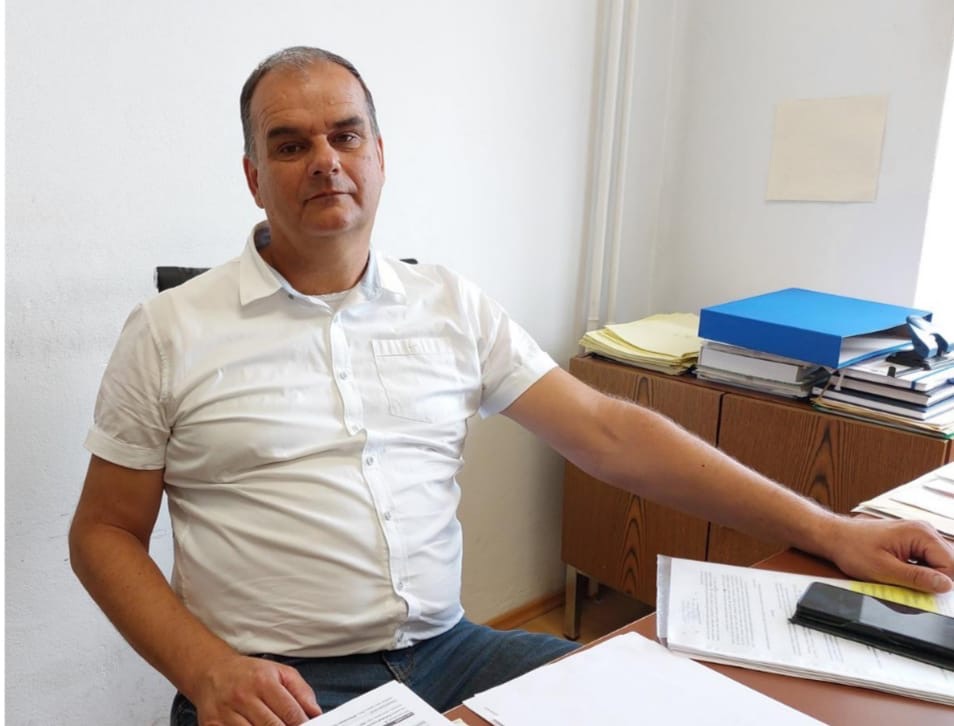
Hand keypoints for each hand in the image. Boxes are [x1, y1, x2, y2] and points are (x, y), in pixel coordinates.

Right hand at [192, 654, 321, 725]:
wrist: (212, 671)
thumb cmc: (250, 673)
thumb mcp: (279, 672)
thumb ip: (301, 691)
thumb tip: (315, 712)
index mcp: (263, 681)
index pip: (290, 712)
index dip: (303, 725)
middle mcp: (243, 697)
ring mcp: (226, 713)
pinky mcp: (212, 725)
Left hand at [823, 517, 953, 592]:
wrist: (835, 537)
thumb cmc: (853, 549)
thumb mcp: (884, 570)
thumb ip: (917, 578)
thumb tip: (946, 585)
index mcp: (922, 534)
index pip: (952, 566)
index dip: (938, 585)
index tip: (919, 593)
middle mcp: (925, 531)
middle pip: (948, 566)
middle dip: (932, 582)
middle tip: (907, 589)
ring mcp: (920, 536)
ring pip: (938, 566)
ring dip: (924, 578)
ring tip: (900, 580)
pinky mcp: (914, 542)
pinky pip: (927, 562)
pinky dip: (917, 573)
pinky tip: (900, 575)